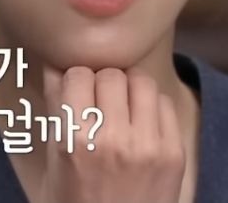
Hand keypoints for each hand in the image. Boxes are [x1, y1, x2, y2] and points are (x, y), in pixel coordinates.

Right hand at [33, 65, 186, 202]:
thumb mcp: (53, 163)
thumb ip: (56, 111)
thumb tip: (55, 64)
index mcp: (74, 141)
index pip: (77, 75)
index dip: (75, 80)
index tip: (76, 91)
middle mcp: (113, 139)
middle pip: (110, 74)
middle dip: (102, 82)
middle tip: (99, 100)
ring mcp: (148, 146)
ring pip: (141, 81)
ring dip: (129, 88)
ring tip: (122, 106)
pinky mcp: (174, 153)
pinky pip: (164, 103)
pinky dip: (151, 106)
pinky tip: (141, 123)